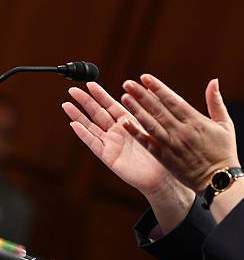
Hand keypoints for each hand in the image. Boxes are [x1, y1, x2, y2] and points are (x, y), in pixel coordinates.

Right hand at [62, 82, 183, 197]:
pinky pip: (93, 144)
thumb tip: (149, 88)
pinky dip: (84, 134)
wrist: (161, 176)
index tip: (90, 83)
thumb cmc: (162, 152)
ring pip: (91, 127)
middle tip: (72, 90)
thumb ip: (148, 109)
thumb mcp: (154, 127)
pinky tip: (74, 125)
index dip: (100, 95)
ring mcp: (111, 144)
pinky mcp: (108, 157)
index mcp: (128, 123)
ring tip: (66, 104)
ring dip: (78, 116)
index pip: (110, 105)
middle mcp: (117, 132)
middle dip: (85, 101)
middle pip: (97, 113)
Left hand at [119, 74, 238, 192]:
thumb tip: (214, 81)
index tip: (145, 77)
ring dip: (136, 110)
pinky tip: (125, 122)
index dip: (158, 88)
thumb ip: (216, 102)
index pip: (173, 101)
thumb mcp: (225, 124)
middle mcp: (181, 132)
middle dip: (142, 95)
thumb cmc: (224, 151)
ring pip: (150, 124)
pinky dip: (136, 132)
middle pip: (158, 110)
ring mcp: (172, 145)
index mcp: (196, 122)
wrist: (218, 180)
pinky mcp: (165, 158)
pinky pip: (148, 142)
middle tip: (128, 83)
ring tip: (124, 97)